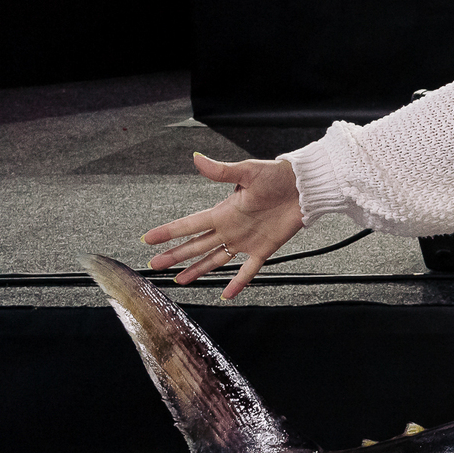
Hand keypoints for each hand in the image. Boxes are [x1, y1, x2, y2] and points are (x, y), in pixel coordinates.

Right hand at [142, 154, 304, 298]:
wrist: (305, 186)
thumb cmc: (277, 175)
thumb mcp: (247, 171)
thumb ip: (221, 171)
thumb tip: (197, 159)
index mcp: (223, 211)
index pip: (189, 224)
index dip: (169, 232)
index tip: (148, 239)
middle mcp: (230, 228)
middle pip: (196, 245)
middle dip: (175, 256)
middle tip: (154, 265)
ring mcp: (245, 241)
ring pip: (215, 259)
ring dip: (197, 270)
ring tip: (179, 280)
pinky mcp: (264, 249)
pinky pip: (248, 270)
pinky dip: (238, 282)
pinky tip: (226, 293)